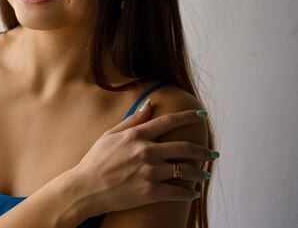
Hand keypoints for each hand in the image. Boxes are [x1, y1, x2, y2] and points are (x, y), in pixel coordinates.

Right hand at [70, 100, 214, 215]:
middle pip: (184, 148)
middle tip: (213, 153)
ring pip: (185, 171)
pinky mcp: (150, 192)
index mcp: (136, 135)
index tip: (202, 114)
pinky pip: (178, 192)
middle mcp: (146, 151)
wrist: (85, 189)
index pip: (169, 121)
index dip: (188, 116)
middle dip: (203, 151)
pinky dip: (189, 193)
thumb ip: (132, 120)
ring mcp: (149, 172)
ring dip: (199, 173)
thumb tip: (149, 105)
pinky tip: (193, 193)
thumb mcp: (110, 135)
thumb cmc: (95, 161)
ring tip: (205, 174)